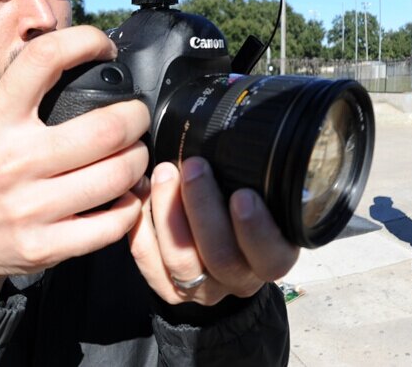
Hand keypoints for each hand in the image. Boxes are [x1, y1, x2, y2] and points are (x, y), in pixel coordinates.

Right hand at [0, 26, 149, 304]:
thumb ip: (26, 96)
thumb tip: (82, 56)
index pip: (43, 59)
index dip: (85, 41)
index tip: (104, 47)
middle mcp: (12, 159)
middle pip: (106, 127)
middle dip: (136, 117)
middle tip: (137, 117)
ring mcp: (29, 207)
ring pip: (118, 175)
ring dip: (139, 161)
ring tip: (134, 155)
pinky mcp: (45, 246)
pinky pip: (114, 222)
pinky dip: (130, 206)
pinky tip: (124, 196)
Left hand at [129, 157, 298, 305]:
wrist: (217, 243)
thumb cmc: (240, 203)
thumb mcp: (261, 191)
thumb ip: (256, 174)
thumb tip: (246, 125)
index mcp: (271, 255)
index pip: (271, 254)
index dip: (257, 229)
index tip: (243, 195)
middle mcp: (239, 277)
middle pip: (221, 256)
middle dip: (203, 209)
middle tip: (194, 166)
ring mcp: (202, 287)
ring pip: (182, 261)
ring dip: (170, 213)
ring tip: (164, 174)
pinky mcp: (168, 287)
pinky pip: (150, 263)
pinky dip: (142, 226)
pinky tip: (140, 193)